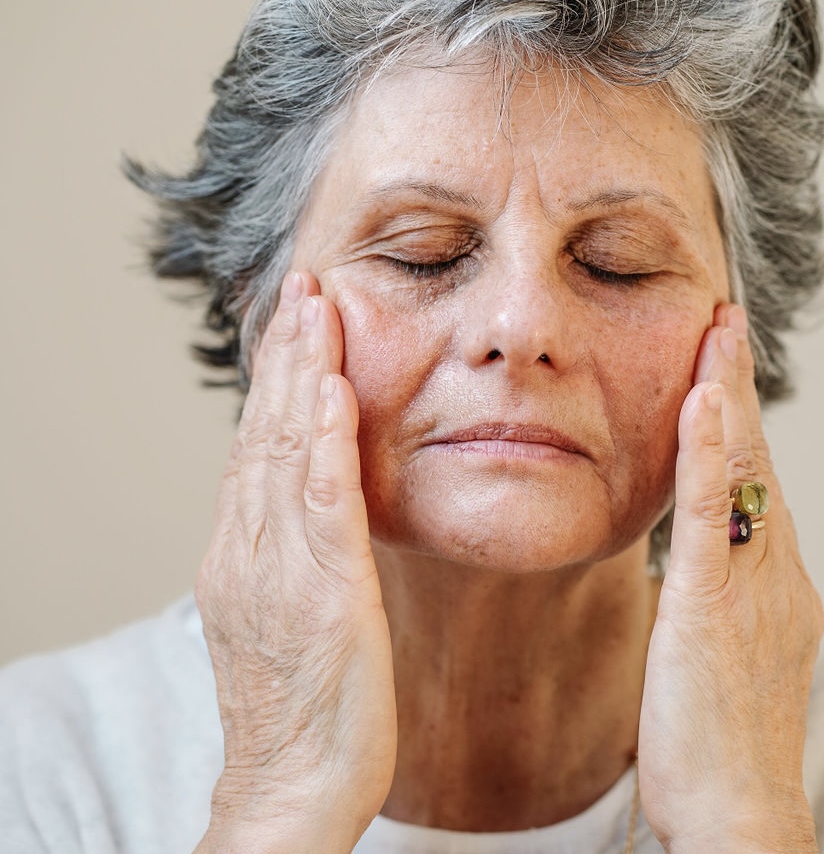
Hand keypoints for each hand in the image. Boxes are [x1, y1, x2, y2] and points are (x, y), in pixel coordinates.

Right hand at [195, 272, 395, 853]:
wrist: (292, 785)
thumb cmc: (301, 703)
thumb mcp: (282, 610)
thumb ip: (288, 548)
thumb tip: (306, 499)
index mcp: (242, 551)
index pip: (253, 444)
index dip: (272, 379)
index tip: (292, 322)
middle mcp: (250, 548)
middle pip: (262, 431)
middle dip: (283, 354)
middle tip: (301, 287)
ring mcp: (281, 568)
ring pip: (284, 451)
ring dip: (300, 374)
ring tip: (315, 308)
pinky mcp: (324, 593)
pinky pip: (321, 505)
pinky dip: (322, 443)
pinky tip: (331, 393)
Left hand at [638, 304, 822, 852]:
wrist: (740, 816)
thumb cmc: (718, 740)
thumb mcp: (717, 648)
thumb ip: (712, 594)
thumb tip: (688, 560)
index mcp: (771, 581)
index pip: (754, 481)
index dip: (737, 419)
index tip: (719, 364)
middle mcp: (774, 573)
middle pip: (756, 460)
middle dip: (739, 386)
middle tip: (724, 320)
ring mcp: (751, 588)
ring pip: (742, 473)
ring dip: (728, 396)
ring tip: (717, 332)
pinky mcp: (713, 609)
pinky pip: (709, 517)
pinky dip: (707, 454)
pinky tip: (701, 402)